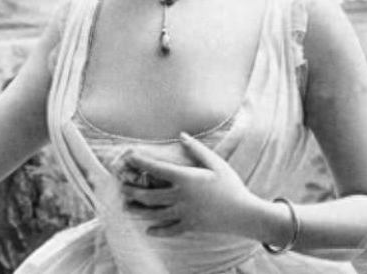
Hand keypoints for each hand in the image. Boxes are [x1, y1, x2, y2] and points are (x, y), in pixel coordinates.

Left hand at [121, 132, 255, 237]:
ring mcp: (184, 214)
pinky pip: (169, 231)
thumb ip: (197, 149)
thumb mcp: (216, 163)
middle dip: (132, 190)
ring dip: (138, 211)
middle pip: (149, 195)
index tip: (129, 157)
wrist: (244, 214)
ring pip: (154, 214)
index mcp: (186, 179)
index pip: (156, 169)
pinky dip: (157, 231)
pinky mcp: (189, 226)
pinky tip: (147, 230)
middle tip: (122, 186)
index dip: (140, 162)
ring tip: (126, 206)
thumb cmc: (231, 185)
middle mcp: (181, 197)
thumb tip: (181, 135)